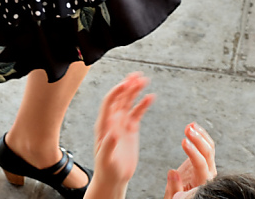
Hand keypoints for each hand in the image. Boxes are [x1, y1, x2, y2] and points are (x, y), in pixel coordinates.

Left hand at [85, 73, 154, 198]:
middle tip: (137, 76)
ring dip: (135, 90)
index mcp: (103, 124)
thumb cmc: (106, 170)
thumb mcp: (105, 159)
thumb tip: (113, 133)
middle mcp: (112, 120)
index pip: (108, 102)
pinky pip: (137, 113)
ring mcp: (122, 123)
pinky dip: (143, 104)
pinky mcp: (131, 129)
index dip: (116, 92)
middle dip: (127, 86)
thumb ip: (108, 146)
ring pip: (129, 102)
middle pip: (120, 98)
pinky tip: (150, 97)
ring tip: (144, 80)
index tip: (125, 84)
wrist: (113, 179)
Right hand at [163, 122, 216, 198]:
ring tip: (190, 125)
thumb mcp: (173, 197)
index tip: (183, 141)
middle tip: (187, 129)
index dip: (193, 152)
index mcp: (202, 183)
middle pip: (208, 153)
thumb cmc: (179, 198)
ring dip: (200, 134)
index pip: (201, 165)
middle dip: (198, 139)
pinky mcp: (204, 160)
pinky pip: (206, 145)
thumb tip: (173, 172)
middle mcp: (209, 173)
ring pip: (209, 147)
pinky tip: (193, 126)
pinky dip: (201, 134)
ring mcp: (208, 166)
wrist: (186, 197)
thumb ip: (174, 187)